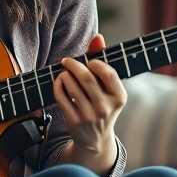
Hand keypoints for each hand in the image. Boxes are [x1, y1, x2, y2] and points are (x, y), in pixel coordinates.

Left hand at [54, 34, 126, 169]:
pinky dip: (57, 85)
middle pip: (87, 78)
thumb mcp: (108, 88)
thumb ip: (102, 61)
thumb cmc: (102, 104)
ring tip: (63, 72)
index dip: (95, 62)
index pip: (108, 73)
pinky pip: (61, 97)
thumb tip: (97, 36)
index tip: (88, 62)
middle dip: (74, 65)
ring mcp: (90, 116)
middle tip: (66, 61)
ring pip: (72, 86)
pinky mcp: (74, 121)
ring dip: (64, 74)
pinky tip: (59, 81)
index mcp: (119, 97)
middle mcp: (106, 108)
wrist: (95, 139)